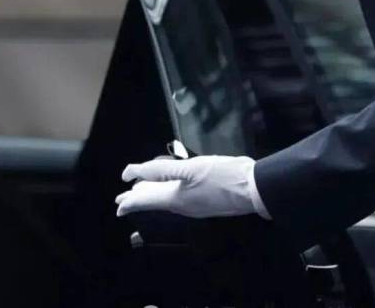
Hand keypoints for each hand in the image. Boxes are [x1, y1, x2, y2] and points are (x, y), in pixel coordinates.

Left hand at [115, 156, 267, 218]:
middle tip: (123, 199)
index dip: (130, 202)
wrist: (256, 188)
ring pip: (166, 200)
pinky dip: (166, 193)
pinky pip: (178, 198)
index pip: (146, 202)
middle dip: (138, 200)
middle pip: (154, 202)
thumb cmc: (223, 176)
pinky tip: (168, 187)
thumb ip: (160, 170)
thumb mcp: (189, 168)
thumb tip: (133, 173)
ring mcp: (195, 205)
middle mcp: (183, 206)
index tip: (118, 207)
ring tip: (140, 192)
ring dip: (151, 196)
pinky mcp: (206, 201)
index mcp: (176, 199)